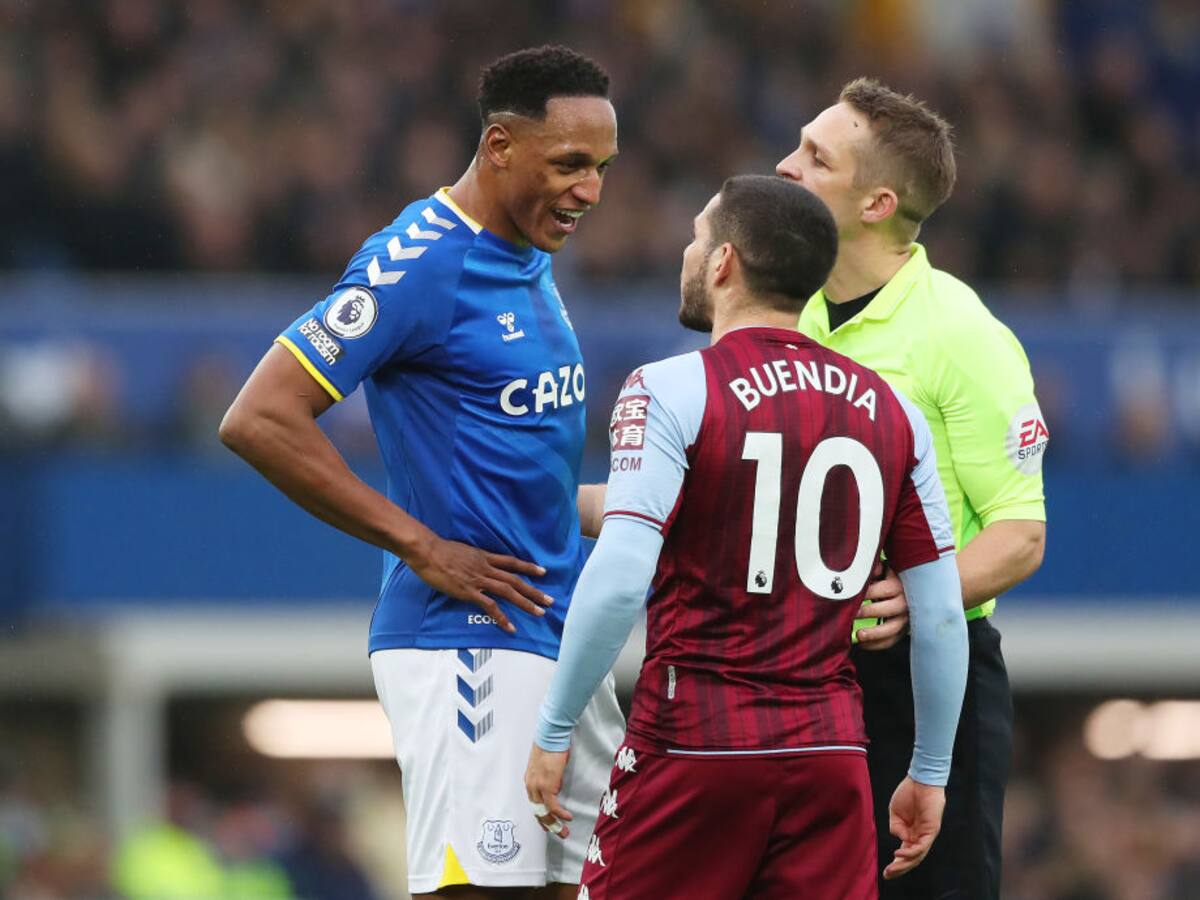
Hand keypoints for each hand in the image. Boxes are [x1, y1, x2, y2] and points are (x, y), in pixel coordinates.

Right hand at [408, 535, 552, 633]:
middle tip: (550, 601)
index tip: (543, 572)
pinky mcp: (469, 592)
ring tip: (540, 612)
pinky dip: (502, 617)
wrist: (428, 551)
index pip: (511, 562)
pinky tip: (510, 627)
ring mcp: (479, 580)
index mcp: (484, 557)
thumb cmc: (439, 551)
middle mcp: (486, 567)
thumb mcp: (462, 551)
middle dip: (534, 591)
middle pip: (515, 579)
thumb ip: (471, 559)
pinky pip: (490, 606)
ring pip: (508, 591)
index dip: (528, 567)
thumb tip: (473, 565)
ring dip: (526, 603)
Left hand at [525, 744, 572, 838]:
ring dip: (554, 824)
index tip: (548, 825)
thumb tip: (556, 785)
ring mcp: (537, 786)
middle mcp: (531, 785)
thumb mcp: (546, 765)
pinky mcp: (547, 785)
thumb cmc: (551, 745)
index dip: (541, 816)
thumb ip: (549, 777)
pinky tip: (568, 818)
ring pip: (544, 812)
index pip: (534, 804)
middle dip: (548, 824)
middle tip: (559, 832)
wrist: (550, 736)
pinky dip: (560, 813)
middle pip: (537, 811)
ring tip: (564, 831)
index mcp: (529, 780)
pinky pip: (553, 805)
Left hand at [856, 561, 907, 650]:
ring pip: (892, 629)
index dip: (868, 593)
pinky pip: (892, 640)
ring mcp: (906, 618)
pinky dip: (877, 645)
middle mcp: (905, 603)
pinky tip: (862, 644)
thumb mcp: (885, 570)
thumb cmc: (892, 578)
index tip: (852, 595)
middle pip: (889, 609)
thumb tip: (862, 570)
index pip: (884, 590)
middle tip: (854, 614)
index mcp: (900, 586)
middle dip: (869, 612)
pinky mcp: (903, 630)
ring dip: (875, 634)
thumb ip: (875, 570)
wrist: (911, 588)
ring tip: (859, 635)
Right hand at [883, 776, 944, 879]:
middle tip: (887, 875)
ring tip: (891, 868)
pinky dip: (910, 852)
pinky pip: (921, 846)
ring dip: (904, 864)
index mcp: (910, 833)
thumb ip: (895, 827)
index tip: (885, 871)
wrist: (920, 780)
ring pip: (917, 856)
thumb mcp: (895, 813)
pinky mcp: (931, 830)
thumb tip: (899, 839)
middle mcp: (919, 837)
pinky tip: (899, 853)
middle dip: (899, 868)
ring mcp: (926, 835)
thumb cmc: (908, 793)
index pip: (905, 853)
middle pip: (911, 859)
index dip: (896, 863)